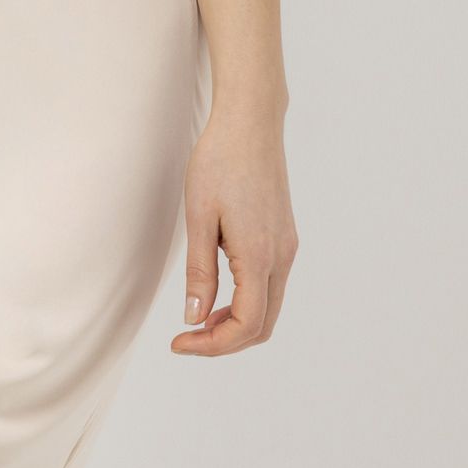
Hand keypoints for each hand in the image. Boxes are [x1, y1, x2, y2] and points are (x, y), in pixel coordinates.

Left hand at [170, 113, 297, 356]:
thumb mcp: (199, 217)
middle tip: (188, 338)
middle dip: (226, 341)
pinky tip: (220, 292)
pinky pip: (271, 285)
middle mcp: (281, 257)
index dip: (213, 344)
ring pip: (270, 307)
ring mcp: (287, 247)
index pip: (246, 325)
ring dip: (237, 322)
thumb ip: (200, 272)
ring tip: (200, 319)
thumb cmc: (219, 162)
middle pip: (263, 325)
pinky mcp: (285, 237)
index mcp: (259, 255)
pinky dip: (247, 302)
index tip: (179, 342)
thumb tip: (195, 318)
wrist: (250, 123)